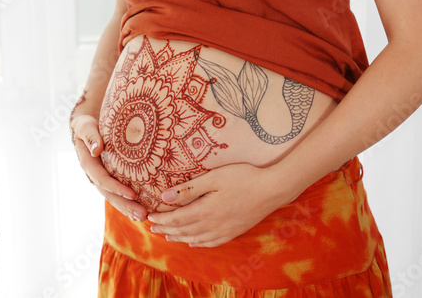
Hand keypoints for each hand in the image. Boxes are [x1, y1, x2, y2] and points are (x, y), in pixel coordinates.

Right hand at [70, 114, 148, 220]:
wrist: (84, 126)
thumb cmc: (87, 124)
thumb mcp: (86, 126)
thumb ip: (91, 136)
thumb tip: (97, 149)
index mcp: (88, 163)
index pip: (103, 180)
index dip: (116, 188)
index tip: (133, 194)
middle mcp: (94, 175)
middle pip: (110, 194)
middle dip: (126, 205)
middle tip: (143, 215)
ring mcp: (101, 178)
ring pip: (114, 197)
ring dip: (128, 209)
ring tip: (144, 218)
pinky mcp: (109, 178)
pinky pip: (117, 193)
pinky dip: (127, 203)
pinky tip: (139, 212)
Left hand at [147, 163, 288, 247]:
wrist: (272, 189)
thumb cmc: (244, 177)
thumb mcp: (214, 177)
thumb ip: (189, 188)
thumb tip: (165, 197)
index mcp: (205, 210)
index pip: (176, 218)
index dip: (161, 219)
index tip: (149, 216)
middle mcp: (213, 224)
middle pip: (183, 230)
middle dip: (166, 229)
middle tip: (153, 227)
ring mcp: (225, 230)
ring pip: (196, 239)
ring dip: (179, 238)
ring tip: (168, 236)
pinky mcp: (235, 232)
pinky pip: (212, 243)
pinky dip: (199, 244)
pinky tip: (194, 243)